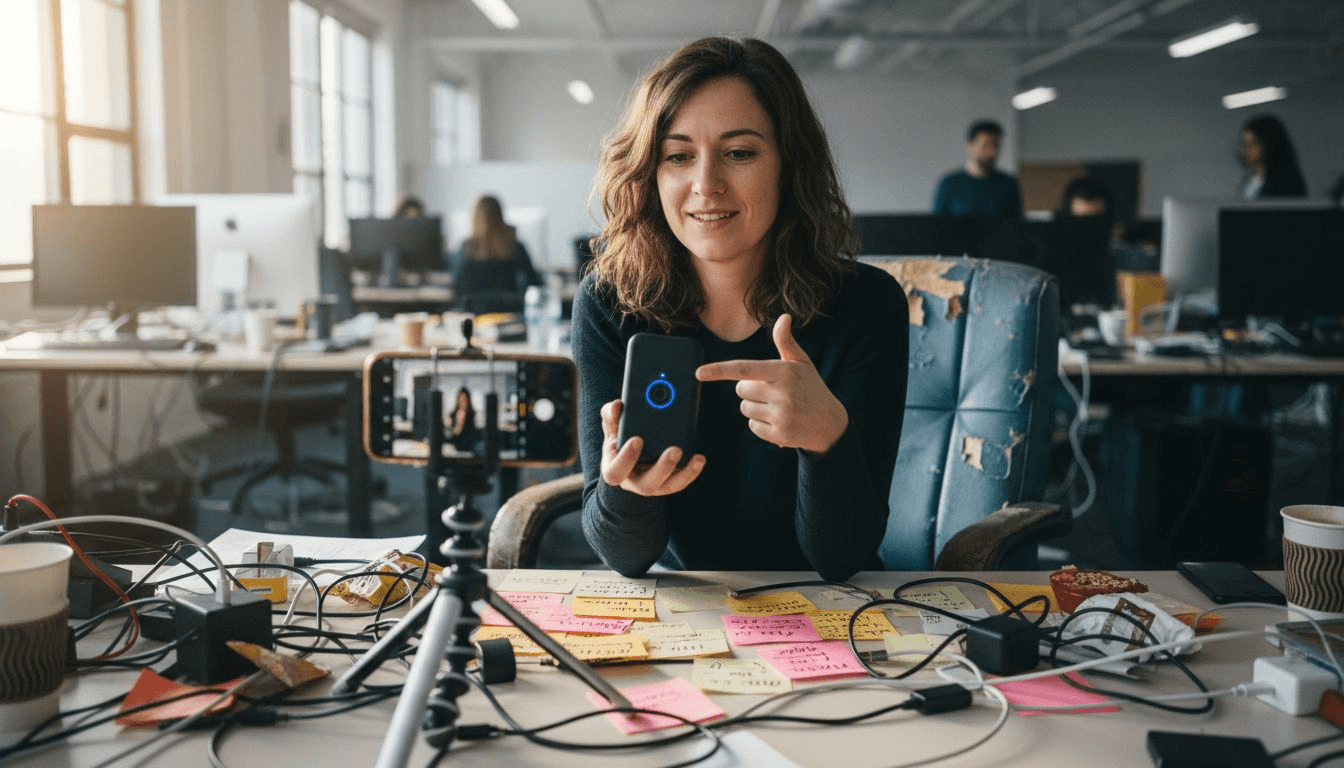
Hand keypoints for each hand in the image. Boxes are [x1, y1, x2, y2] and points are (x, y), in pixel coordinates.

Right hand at [599, 399, 705, 495]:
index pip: (615, 472)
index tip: (637, 438)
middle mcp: (633, 482)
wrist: (629, 453)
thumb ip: (610, 415)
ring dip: (684, 473)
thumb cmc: (618, 439)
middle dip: (662, 468)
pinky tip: (699, 458)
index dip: (626, 459)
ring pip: (668, 486)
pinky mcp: (667, 482)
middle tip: (675, 450)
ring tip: (697, 458)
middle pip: (646, 485)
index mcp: (614, 469)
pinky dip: (691, 471)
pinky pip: (680, 482)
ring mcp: (652, 484)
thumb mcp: (611, 427)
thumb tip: (617, 406)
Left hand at [696, 314, 847, 453]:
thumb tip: (784, 317)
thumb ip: (786, 342)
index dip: (719, 370)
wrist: (831, 424)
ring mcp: (781, 415)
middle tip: (771, 392)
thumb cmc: (811, 387)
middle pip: (741, 390)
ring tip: (778, 407)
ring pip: (745, 409)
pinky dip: (761, 425)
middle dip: (750, 390)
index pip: (744, 369)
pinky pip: (752, 427)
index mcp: (783, 371)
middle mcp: (782, 393)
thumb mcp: (801, 363)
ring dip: (755, 408)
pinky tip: (779, 421)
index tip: (698, 373)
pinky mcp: (779, 434)